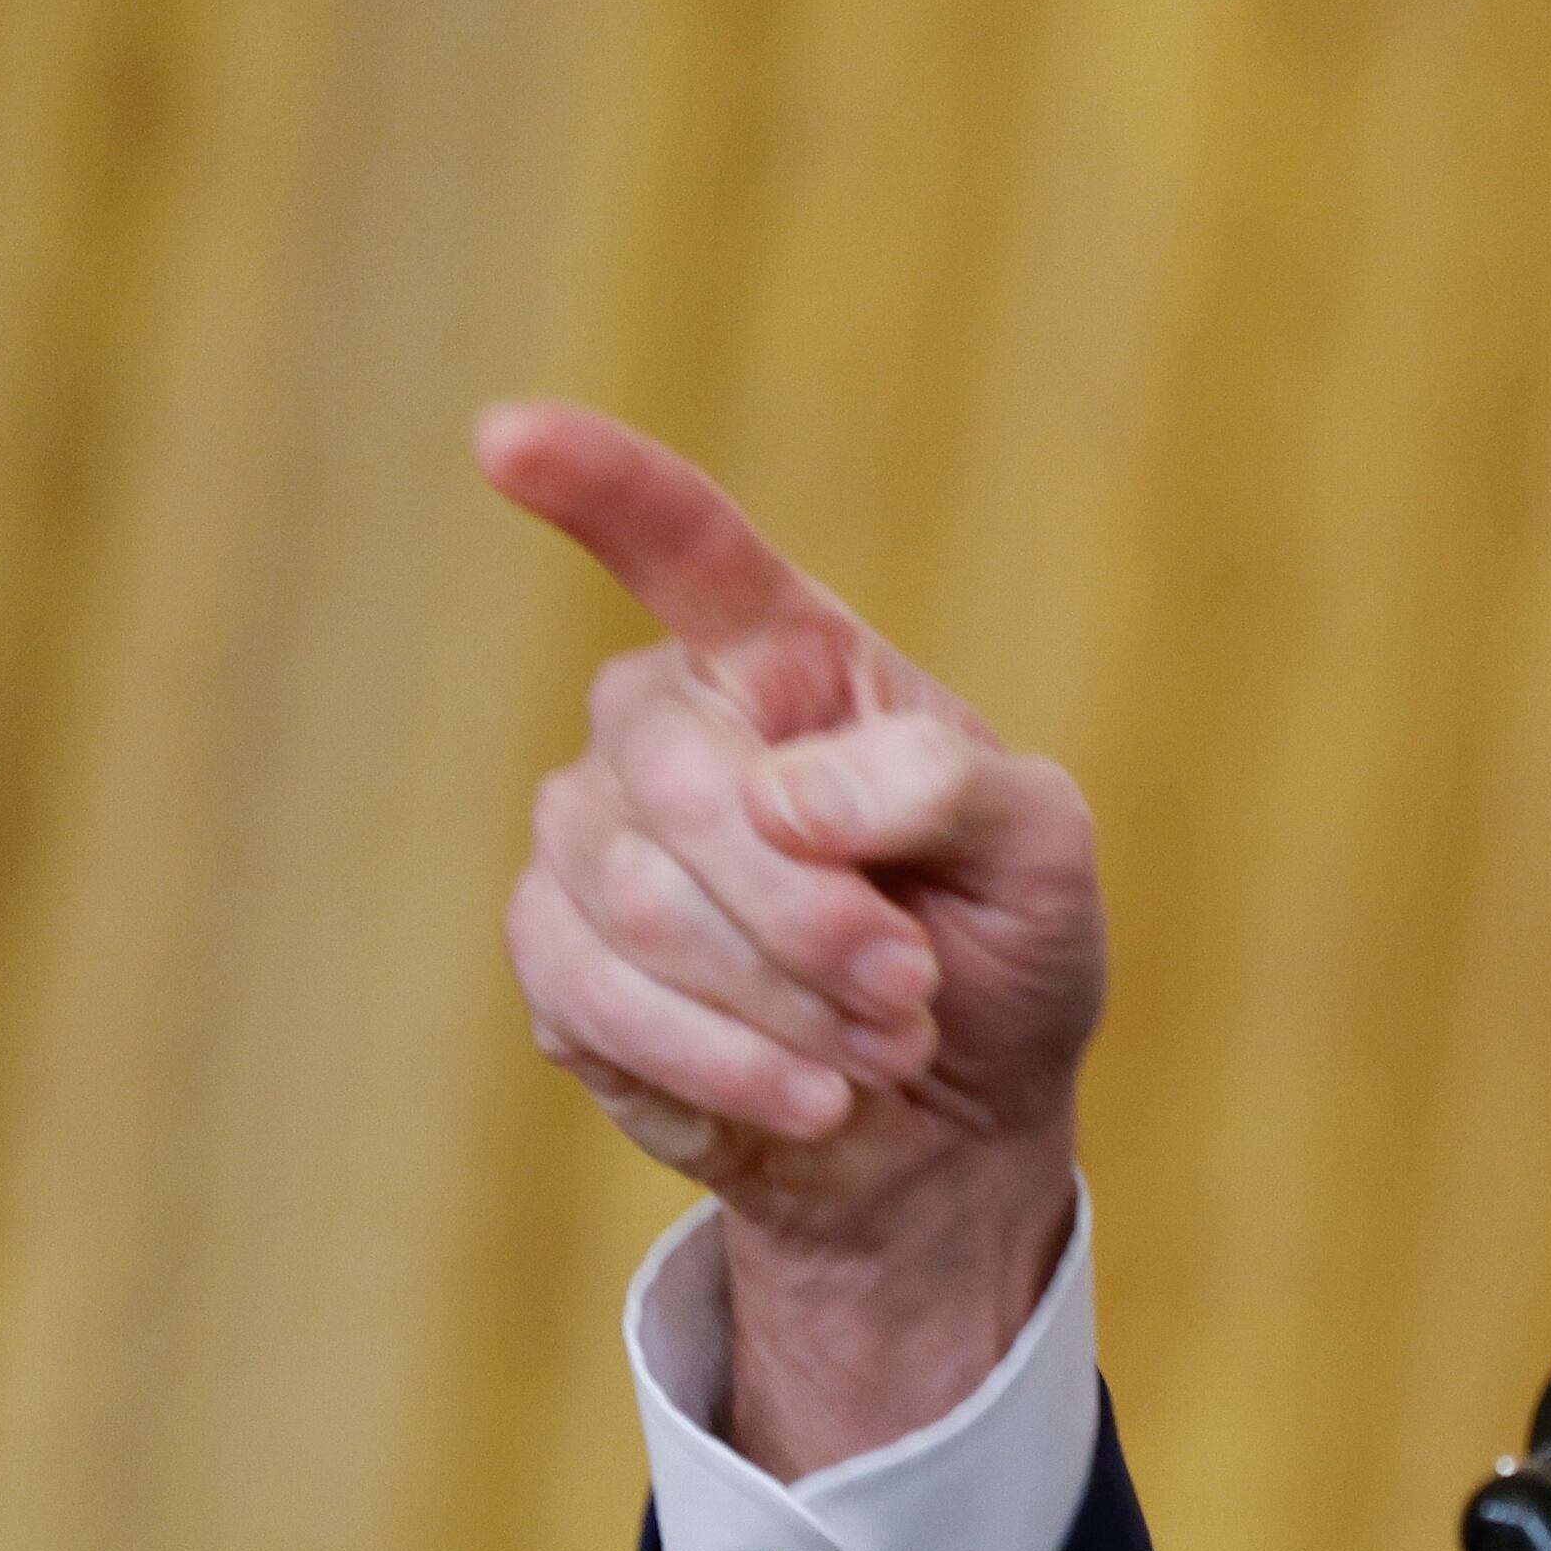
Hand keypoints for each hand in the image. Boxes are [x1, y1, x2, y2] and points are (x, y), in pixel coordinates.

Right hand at [481, 402, 1104, 1473]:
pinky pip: (594, 997)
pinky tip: (808, 1095)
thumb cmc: (1000, 950)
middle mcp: (665, 725)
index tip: (509, 437)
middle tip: (914, 988)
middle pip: (683, 786)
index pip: (683, 547)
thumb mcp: (1041, 857)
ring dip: (786, 1002)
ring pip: (636, 903)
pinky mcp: (557, 962)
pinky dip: (727, 1062)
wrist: (953, 1113)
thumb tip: (789, 796)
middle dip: (811, 912)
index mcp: (784, 658)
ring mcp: (590, 837)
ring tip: (882, 1043)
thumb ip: (950, 787)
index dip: (598, 488)